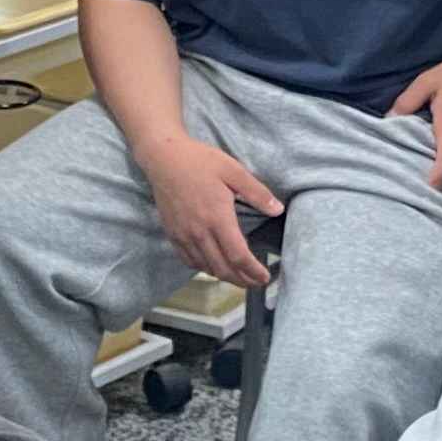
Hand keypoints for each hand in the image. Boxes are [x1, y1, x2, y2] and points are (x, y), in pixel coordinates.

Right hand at [144, 134, 280, 289]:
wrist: (163, 157)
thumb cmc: (200, 161)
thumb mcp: (234, 170)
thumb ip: (257, 193)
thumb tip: (278, 210)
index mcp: (218, 218)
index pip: (238, 256)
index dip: (253, 272)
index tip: (265, 277)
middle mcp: (200, 232)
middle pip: (223, 268)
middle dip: (242, 280)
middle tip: (256, 282)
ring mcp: (183, 235)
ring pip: (206, 267)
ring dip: (224, 276)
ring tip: (239, 277)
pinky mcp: (172, 234)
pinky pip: (189, 260)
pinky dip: (204, 268)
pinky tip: (213, 265)